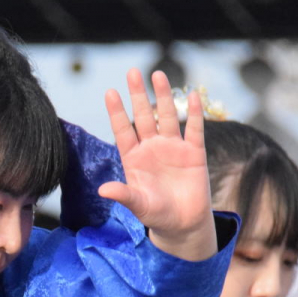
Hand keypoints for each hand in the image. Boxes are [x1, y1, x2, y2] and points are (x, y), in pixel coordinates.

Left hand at [100, 69, 216, 261]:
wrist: (182, 224)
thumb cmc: (156, 215)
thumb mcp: (138, 205)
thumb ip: (123, 195)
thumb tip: (103, 190)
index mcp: (134, 159)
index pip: (123, 131)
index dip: (117, 112)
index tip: (109, 92)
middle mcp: (151, 148)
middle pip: (144, 117)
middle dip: (138, 95)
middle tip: (132, 72)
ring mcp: (173, 148)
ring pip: (167, 117)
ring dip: (163, 96)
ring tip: (157, 74)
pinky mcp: (194, 153)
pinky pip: (194, 129)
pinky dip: (194, 113)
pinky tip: (192, 95)